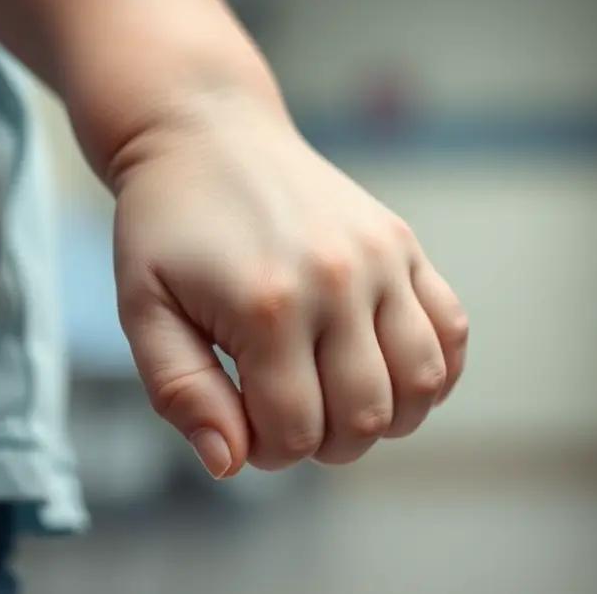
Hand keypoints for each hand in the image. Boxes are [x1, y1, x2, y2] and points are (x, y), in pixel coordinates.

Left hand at [110, 90, 468, 477]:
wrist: (207, 132)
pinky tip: (393, 374)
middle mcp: (336, 281)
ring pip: (423, 382)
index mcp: (267, 305)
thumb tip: (228, 463)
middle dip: (327, 445)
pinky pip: (452, 328)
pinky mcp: (403, 243)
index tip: (243, 427)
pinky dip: (436, 370)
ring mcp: (381, 258)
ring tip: (343, 401)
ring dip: (388, 418)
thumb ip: (182, 392)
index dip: (267, 453)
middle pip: (364, 417)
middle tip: (291, 418)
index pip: (294, 432)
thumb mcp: (144, 309)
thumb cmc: (167, 225)